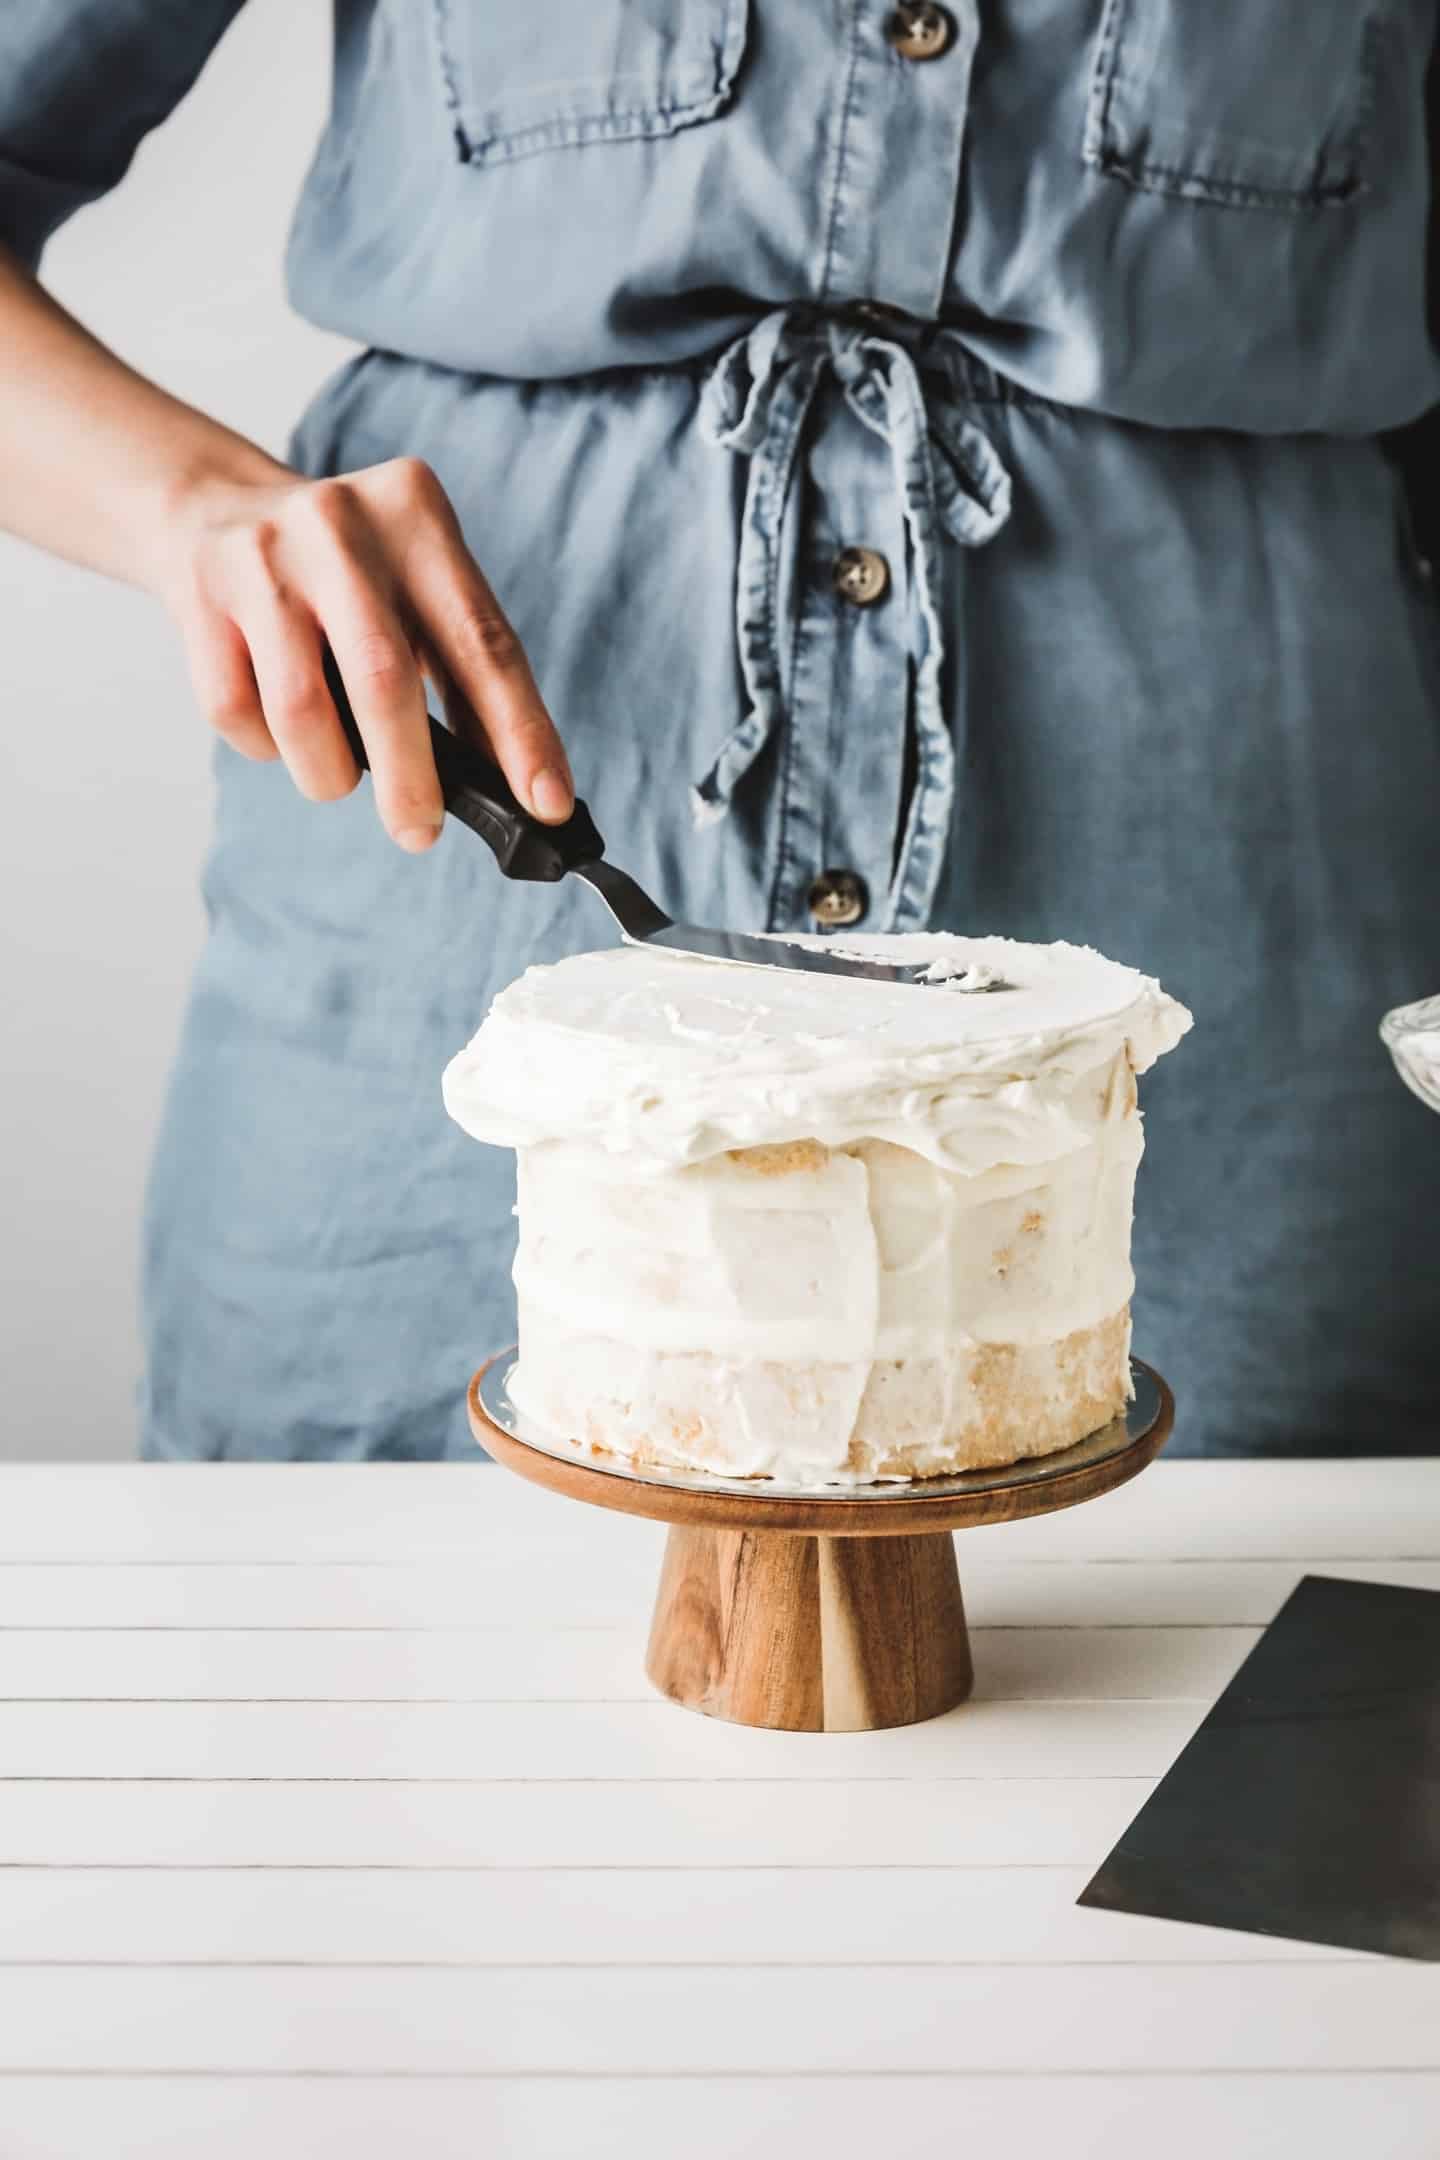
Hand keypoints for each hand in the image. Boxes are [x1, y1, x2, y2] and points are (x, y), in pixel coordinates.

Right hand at [157, 456, 572, 850]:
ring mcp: (262, 557)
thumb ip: (462, 673)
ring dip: (328, 772)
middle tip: (420, 831)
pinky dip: (266, 748)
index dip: (519, 732)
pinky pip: (238, 713)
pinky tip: (278, 727)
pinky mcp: (198, 596)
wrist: (214, 507)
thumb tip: (513, 787)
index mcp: (417, 516)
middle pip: (385, 681)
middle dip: (412, 779)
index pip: (483, 642)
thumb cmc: (346, 576)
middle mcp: (341, 526)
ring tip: (338, 775)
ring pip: (302, 710)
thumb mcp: (415, 589)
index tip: (545, 805)